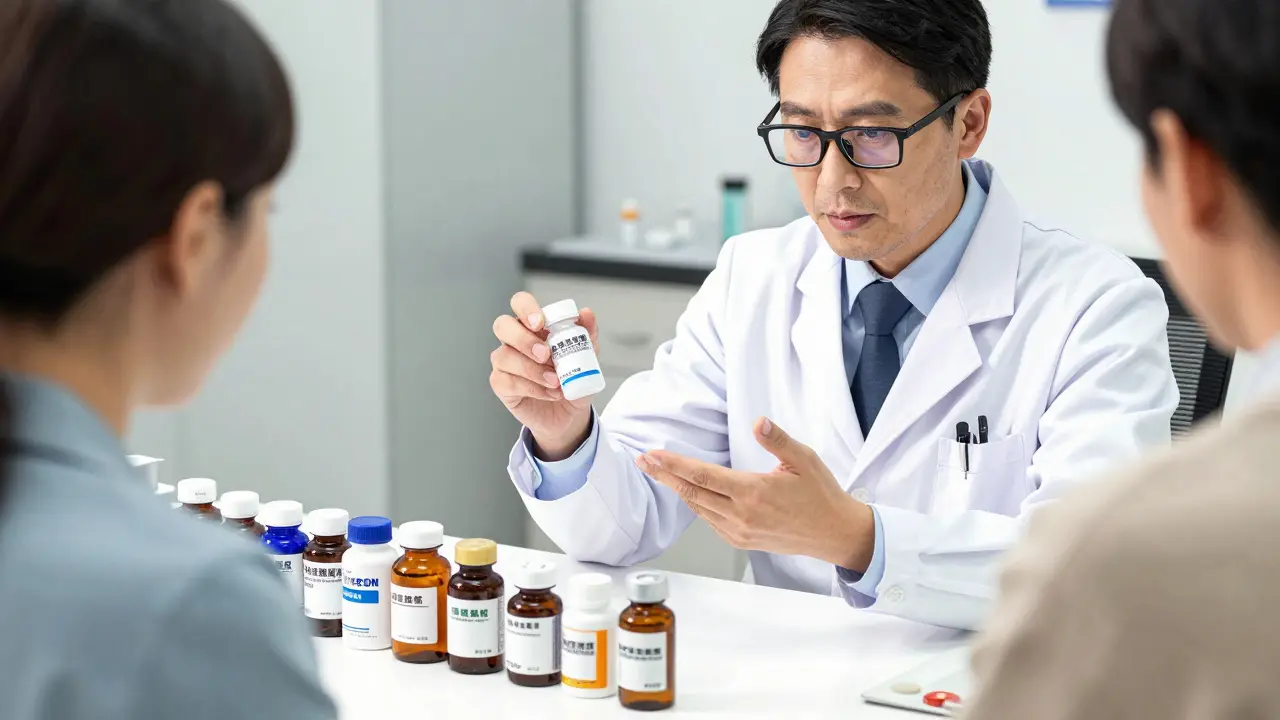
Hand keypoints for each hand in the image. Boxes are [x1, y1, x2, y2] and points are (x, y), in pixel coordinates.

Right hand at [490, 291, 599, 459]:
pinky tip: (549, 393)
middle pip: (502, 325)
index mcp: (533, 325)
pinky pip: (506, 381)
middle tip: (546, 354)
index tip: (541, 323)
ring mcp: (505, 362)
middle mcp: (514, 340)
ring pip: (503, 356)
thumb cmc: (573, 378)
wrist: (570, 413)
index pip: (520, 303)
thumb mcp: (587, 356)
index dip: (526, 308)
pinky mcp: (501, 384)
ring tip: (556, 382)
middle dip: (524, 339)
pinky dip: (531, 388)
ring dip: (532, 369)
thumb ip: (587, 334)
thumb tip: (586, 313)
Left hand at [637, 418, 875, 569]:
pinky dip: (697, 504)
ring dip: (678, 490)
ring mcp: (740, 532)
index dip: (673, 464)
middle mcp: (741, 515)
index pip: (702, 475)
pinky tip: (691, 492)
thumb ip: (778, 440)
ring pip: (699, 508)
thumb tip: (758, 422)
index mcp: (753, 492)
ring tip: (661, 473)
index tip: (653, 455)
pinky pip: (711, 521)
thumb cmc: (821, 495)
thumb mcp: (804, 460)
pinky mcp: (742, 541)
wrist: (833, 533)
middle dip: (664, 476)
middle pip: (692, 492)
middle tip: (644, 461)